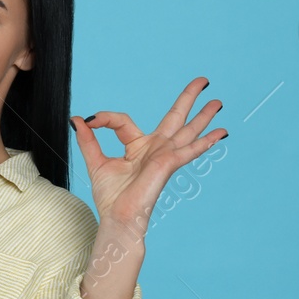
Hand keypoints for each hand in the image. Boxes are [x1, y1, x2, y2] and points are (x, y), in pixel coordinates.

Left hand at [70, 76, 226, 232]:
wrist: (118, 218)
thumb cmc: (111, 197)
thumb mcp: (96, 163)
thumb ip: (88, 141)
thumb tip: (77, 119)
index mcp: (137, 147)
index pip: (123, 121)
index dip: (106, 118)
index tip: (90, 122)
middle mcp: (155, 148)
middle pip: (175, 117)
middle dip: (189, 98)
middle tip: (203, 81)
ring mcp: (164, 155)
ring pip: (187, 130)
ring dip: (204, 116)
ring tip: (218, 101)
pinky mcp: (169, 164)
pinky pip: (190, 149)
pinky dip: (206, 141)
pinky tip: (221, 133)